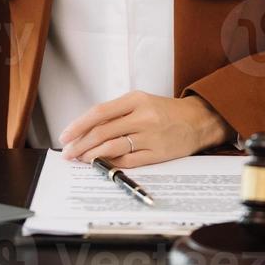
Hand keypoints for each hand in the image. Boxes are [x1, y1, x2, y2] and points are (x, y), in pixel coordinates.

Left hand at [58, 92, 234, 166]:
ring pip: (113, 147)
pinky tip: (102, 164)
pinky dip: (111, 163)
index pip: (99, 112)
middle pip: (103, 131)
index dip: (78, 125)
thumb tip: (86, 130)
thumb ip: (116, 114)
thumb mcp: (140, 102)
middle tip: (68, 152)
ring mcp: (150, 136)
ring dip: (92, 155)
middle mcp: (143, 117)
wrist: (198, 121)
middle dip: (80, 144)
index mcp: (136, 100)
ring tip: (81, 159)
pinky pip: (128, 161)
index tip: (65, 135)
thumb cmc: (165, 112)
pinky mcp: (157, 154)